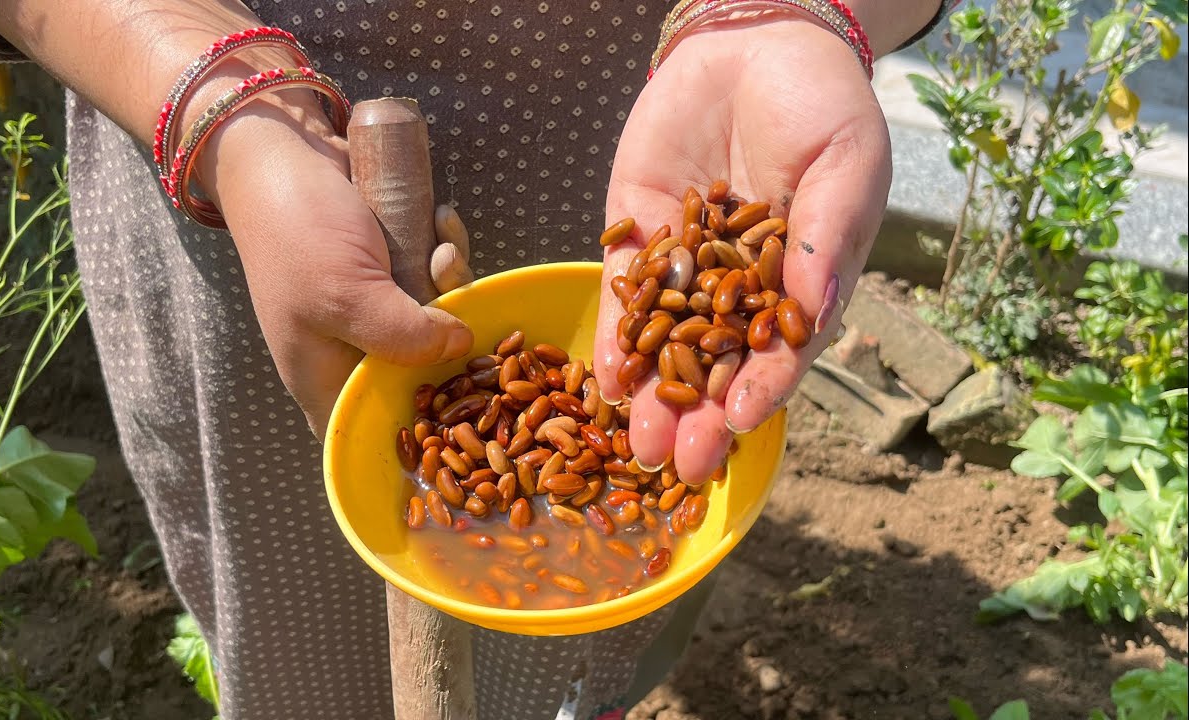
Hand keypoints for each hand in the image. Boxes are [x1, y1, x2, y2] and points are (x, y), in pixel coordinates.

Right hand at [200, 95, 473, 436]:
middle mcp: (352, 352)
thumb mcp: (349, 294)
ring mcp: (374, 311)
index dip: (423, 425)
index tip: (468, 397)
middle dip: (450, 333)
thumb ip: (406, 337)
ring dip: (452, 280)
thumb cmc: (299, 230)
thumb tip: (461, 347)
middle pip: (423, 372)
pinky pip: (436, 277)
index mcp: (326, 379)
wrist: (282, 150)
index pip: (377, 428)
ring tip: (440, 246)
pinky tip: (442, 222)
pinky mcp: (392, 272)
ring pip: (439, 321)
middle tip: (447, 290)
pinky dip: (445, 249)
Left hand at [594, 16, 891, 482]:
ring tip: (638, 444)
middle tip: (682, 465)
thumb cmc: (821, 104)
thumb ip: (827, 239)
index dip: (765, 386)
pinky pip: (625, 296)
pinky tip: (608, 379)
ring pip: (668, 345)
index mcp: (800, 282)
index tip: (743, 420)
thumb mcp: (846, 165)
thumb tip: (815, 310)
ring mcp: (686, 268)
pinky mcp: (638, 238)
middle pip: (720, 366)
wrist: (755, 42)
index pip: (782, 350)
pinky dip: (617, 338)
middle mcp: (740, 289)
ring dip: (653, 397)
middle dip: (700, 417)